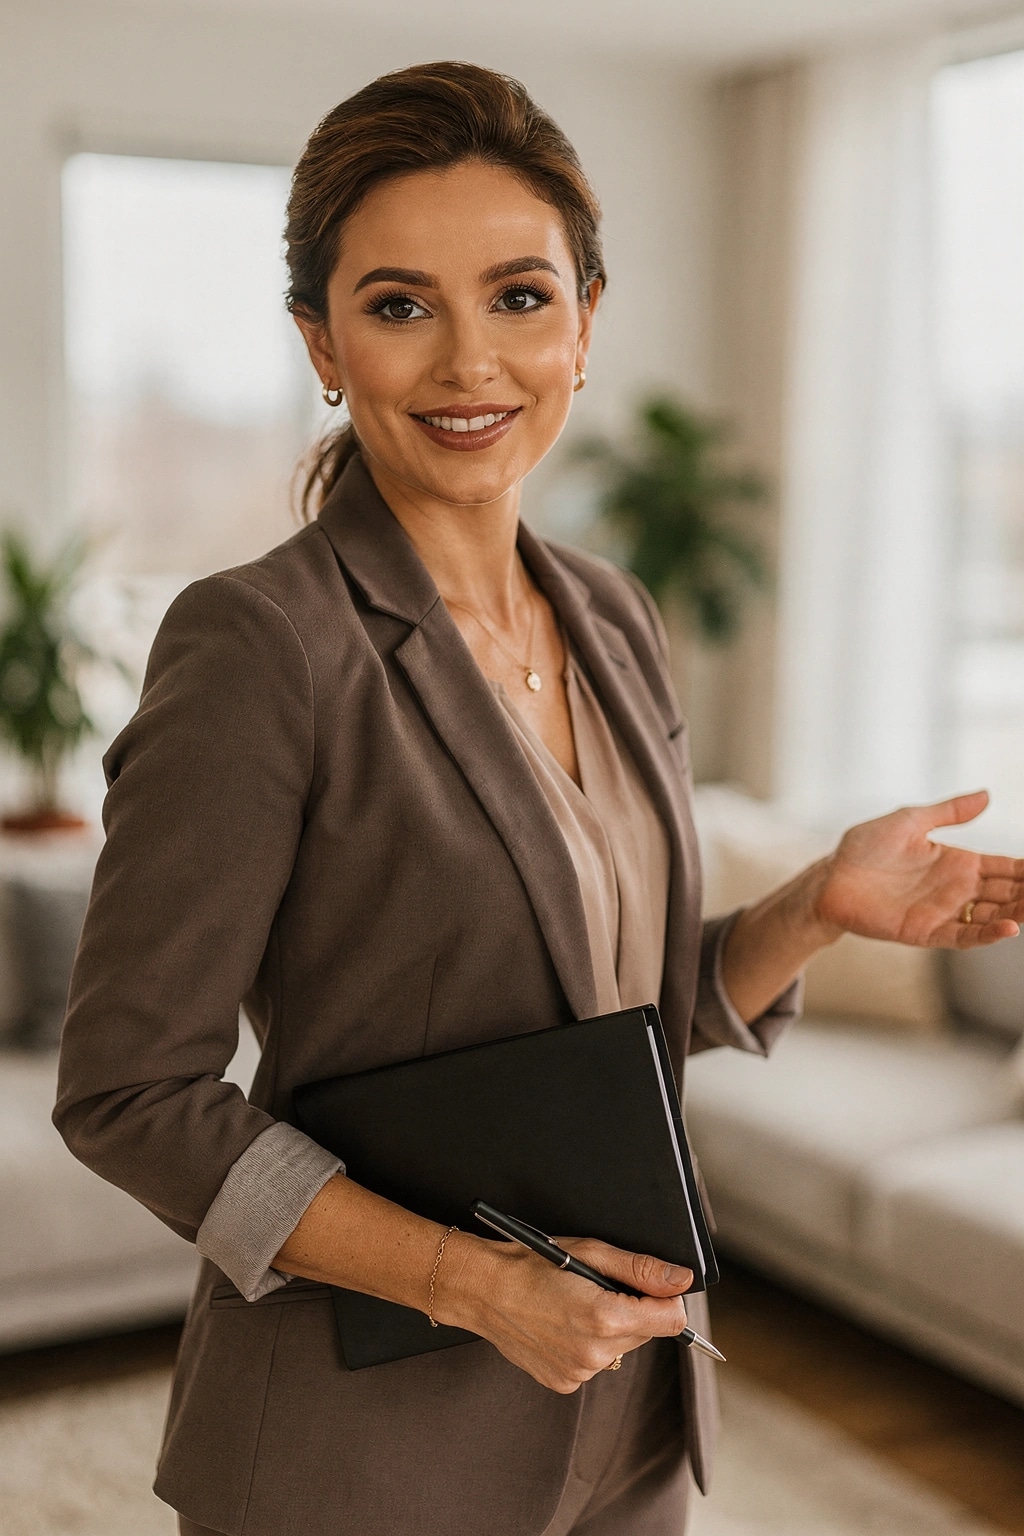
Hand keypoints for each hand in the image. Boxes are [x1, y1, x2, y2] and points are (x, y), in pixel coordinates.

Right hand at [434, 1233, 692, 1392]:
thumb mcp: (589, 1252)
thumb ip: (640, 1269)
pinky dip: (587, 1344)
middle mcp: (595, 1353)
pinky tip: (562, 1325)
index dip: (665, 1297)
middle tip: (597, 1287)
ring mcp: (578, 1372)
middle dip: (633, 1309)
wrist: (482, 1289)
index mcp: (605, 1318)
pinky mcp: (564, 1382)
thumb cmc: (530, 1263)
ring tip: (573, 1305)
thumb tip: (681, 1279)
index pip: (672, 1320)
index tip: (647, 1284)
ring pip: (620, 1349)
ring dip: (610, 1329)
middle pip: (647, 1333)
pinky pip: (594, 1362)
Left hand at [816, 790, 1023, 949]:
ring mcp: (943, 912)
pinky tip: (1010, 927)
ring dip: (1017, 913)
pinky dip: (988, 934)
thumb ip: (949, 813)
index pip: (1004, 868)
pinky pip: (964, 936)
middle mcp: (956, 890)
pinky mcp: (926, 931)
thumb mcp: (910, 821)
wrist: (831, 876)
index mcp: (957, 863)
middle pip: (1005, 894)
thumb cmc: (866, 847)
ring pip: (992, 917)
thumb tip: (987, 795)